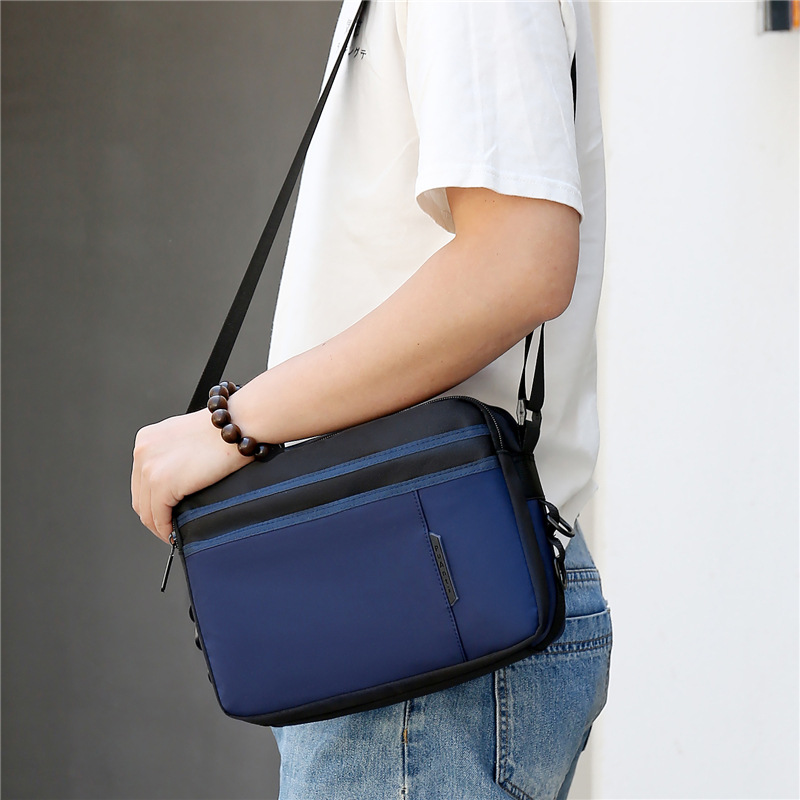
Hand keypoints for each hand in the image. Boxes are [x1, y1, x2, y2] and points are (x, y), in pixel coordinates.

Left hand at [131, 409, 250, 542]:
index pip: (141, 479)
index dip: (151, 499)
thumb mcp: (188, 435)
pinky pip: (158, 516)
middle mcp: (143, 451)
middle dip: (153, 515)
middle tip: (168, 527)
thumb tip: (177, 477)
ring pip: (146, 509)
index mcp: (147, 438)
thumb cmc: (225, 428)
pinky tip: (176, 533)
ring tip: (173, 533)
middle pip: (140, 496)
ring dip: (158, 526)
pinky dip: (165, 529)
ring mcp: (150, 467)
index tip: (163, 510)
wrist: (238, 424)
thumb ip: (174, 452)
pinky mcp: (163, 483)